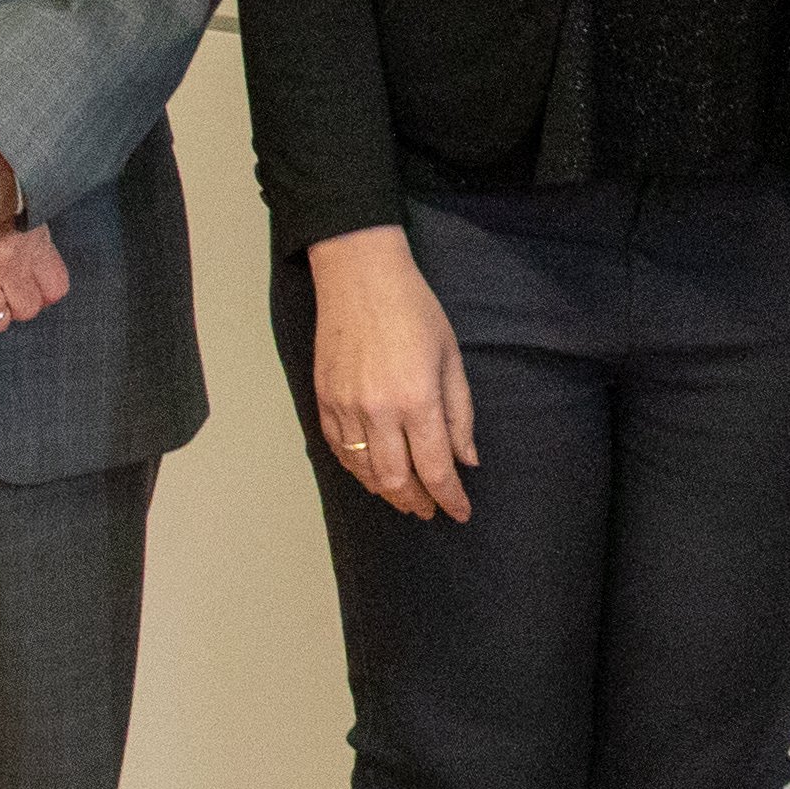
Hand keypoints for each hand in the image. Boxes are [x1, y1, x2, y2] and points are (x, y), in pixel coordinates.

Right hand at [308, 226, 475, 520]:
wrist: (360, 276)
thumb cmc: (413, 309)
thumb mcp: (450, 357)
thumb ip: (460, 413)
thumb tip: (466, 459)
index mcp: (416, 398)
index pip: (436, 468)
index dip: (450, 498)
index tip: (461, 512)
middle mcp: (378, 410)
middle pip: (397, 480)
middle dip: (418, 502)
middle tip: (431, 510)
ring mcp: (345, 408)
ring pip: (364, 472)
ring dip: (387, 492)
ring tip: (405, 497)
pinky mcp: (323, 400)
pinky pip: (339, 451)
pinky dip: (358, 470)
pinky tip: (373, 473)